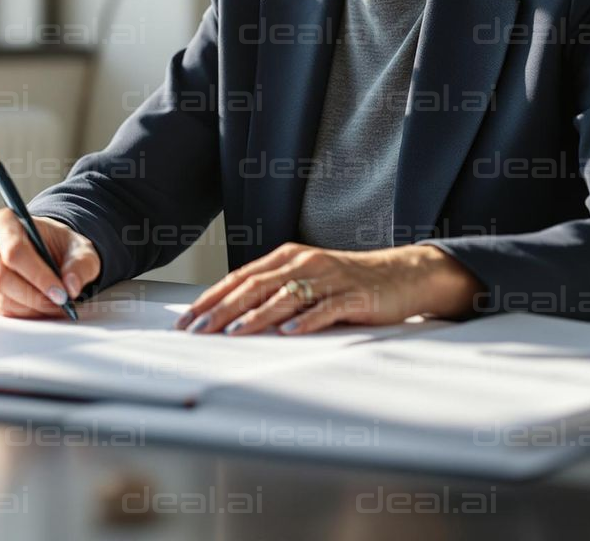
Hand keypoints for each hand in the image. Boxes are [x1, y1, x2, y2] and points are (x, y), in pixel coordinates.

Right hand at [0, 210, 100, 318]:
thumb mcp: (79, 248)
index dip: (38, 276)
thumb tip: (71, 287)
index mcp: (3, 222)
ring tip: (51, 306)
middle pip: (1, 277)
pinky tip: (36, 308)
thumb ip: (80, 265)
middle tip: (59, 304)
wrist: (44, 251)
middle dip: (34, 297)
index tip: (61, 293)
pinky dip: (19, 315)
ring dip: (29, 309)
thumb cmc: (57, 245)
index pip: (14, 251)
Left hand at [177, 242, 481, 334]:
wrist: (402, 275)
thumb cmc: (348, 282)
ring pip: (286, 296)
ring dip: (256, 316)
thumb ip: (274, 292)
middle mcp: (304, 263)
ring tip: (233, 332)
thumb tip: (230, 316)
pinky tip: (288, 331)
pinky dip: (306, 320)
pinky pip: (326, 308)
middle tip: (200, 330)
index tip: (187, 319)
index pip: (240, 277)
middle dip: (223, 309)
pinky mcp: (354, 296)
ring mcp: (329, 278)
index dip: (212, 298)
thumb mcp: (306, 280)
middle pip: (256, 286)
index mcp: (287, 257)